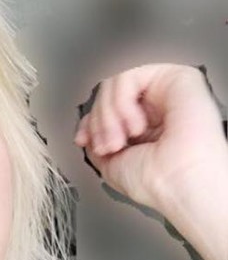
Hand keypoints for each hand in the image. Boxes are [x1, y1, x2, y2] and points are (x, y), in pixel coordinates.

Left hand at [74, 63, 227, 214]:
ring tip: (120, 140)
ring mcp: (164, 92)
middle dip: (98, 122)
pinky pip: (127, 77)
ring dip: (107, 116)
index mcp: (145, 129)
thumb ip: (98, 138)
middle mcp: (155, 109)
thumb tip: (87, 127)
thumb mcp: (111, 164)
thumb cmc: (154, 181)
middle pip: (107, 95)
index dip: (89, 122)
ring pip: (114, 84)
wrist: (177, 182)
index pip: (108, 109)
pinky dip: (121, 103)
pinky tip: (137, 126)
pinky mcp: (174, 77)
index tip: (82, 139)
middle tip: (108, 146)